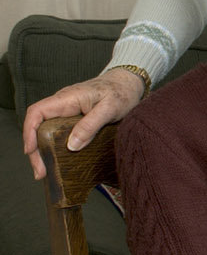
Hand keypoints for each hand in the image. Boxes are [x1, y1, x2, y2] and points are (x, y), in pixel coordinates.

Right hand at [22, 68, 145, 178]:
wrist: (129, 83)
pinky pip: (58, 132)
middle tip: (41, 172)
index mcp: (67, 98)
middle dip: (35, 149)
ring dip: (43, 151)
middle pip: (38, 126)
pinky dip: (54, 147)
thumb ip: (91, 125)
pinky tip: (58, 160)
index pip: (37, 112)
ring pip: (46, 131)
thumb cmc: (121, 92)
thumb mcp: (110, 108)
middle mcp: (62, 104)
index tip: (30, 150)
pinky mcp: (74, 119)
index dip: (29, 131)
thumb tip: (71, 146)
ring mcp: (67, 111)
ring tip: (46, 171)